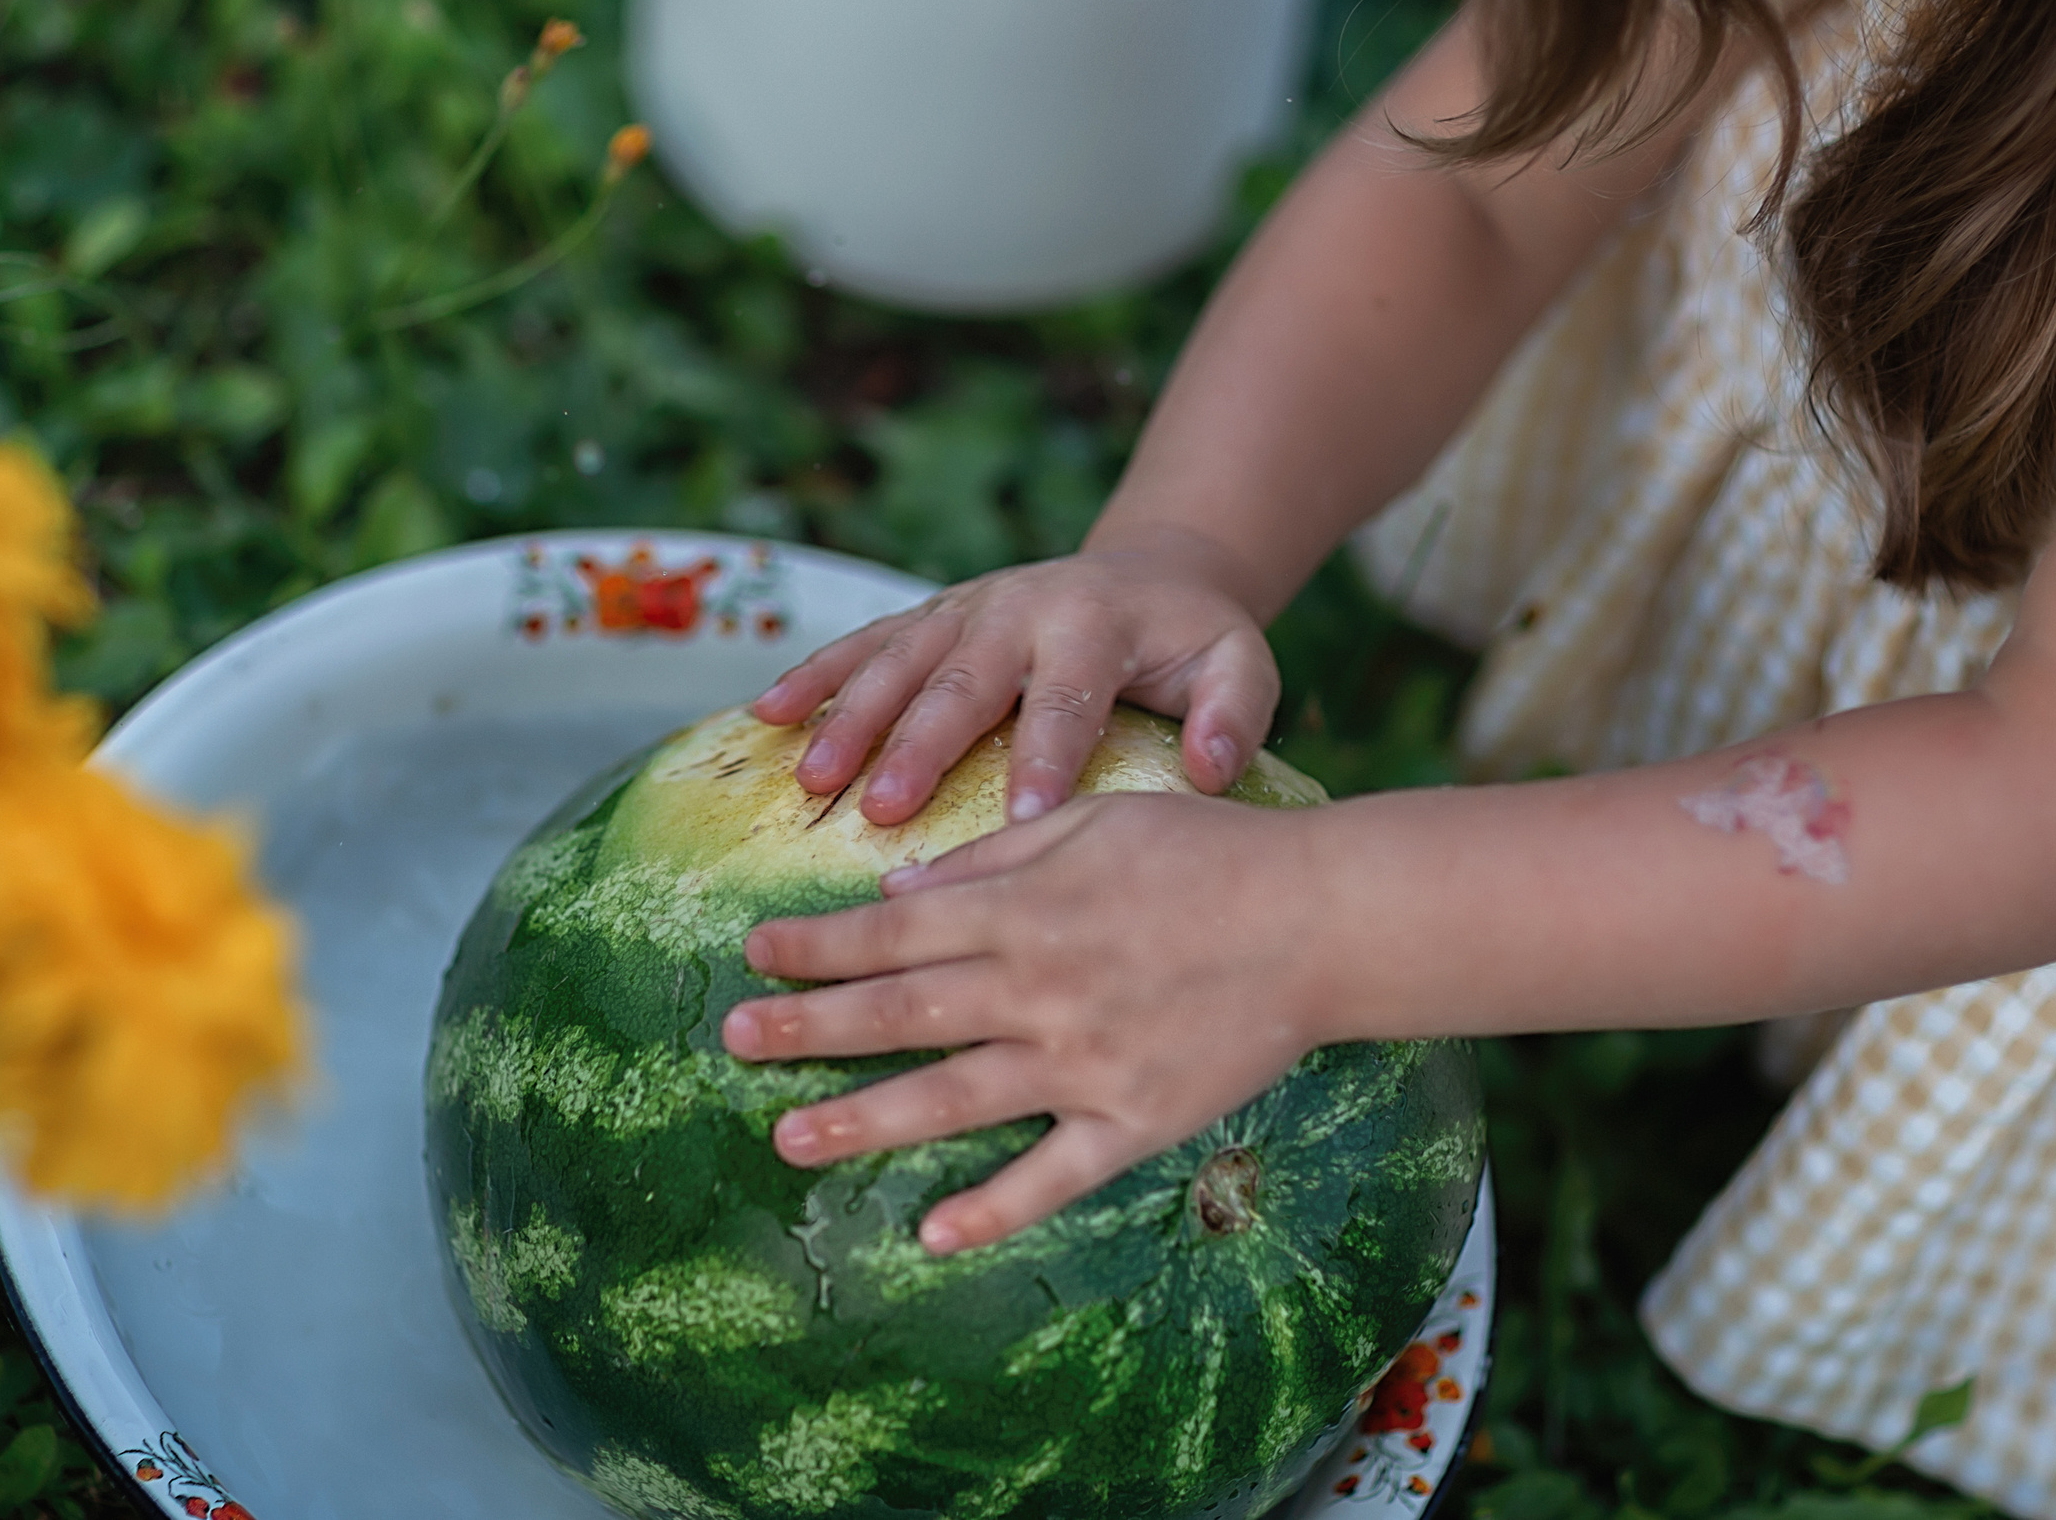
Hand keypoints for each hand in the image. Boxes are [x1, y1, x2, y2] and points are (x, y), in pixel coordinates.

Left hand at [719, 791, 1328, 1252]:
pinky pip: (1053, 1175)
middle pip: (900, 1011)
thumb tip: (899, 892)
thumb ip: (994, 856)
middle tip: (734, 1039)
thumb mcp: (1094, 820)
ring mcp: (1082, 1061)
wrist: (1321, 918)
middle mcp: (1037, 987)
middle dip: (807, 1025)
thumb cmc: (1210, 852)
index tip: (753, 952)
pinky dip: (994, 1208)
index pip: (892, 929)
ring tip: (789, 1137)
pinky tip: (933, 1234)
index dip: (816, 942)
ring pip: (952, 1096)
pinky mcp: (1133, 1118)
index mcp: (1024, 907)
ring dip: (864, 1119)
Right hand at [749, 529, 1277, 825]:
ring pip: (899, 663)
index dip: (1043, 759)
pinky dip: (814, 674)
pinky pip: (864, 643)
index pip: (1066, 699)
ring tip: (814, 780)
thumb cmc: (1195, 640)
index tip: (1020, 828)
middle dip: (919, 746)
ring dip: (851, 718)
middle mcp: (1019, 608)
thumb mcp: (1241, 666)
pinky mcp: (930, 614)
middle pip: (963, 683)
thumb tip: (1211, 770)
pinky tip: (767, 716)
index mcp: (1094, 627)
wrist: (1153, 571)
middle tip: (882, 808)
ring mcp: (965, 607)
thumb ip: (1233, 716)